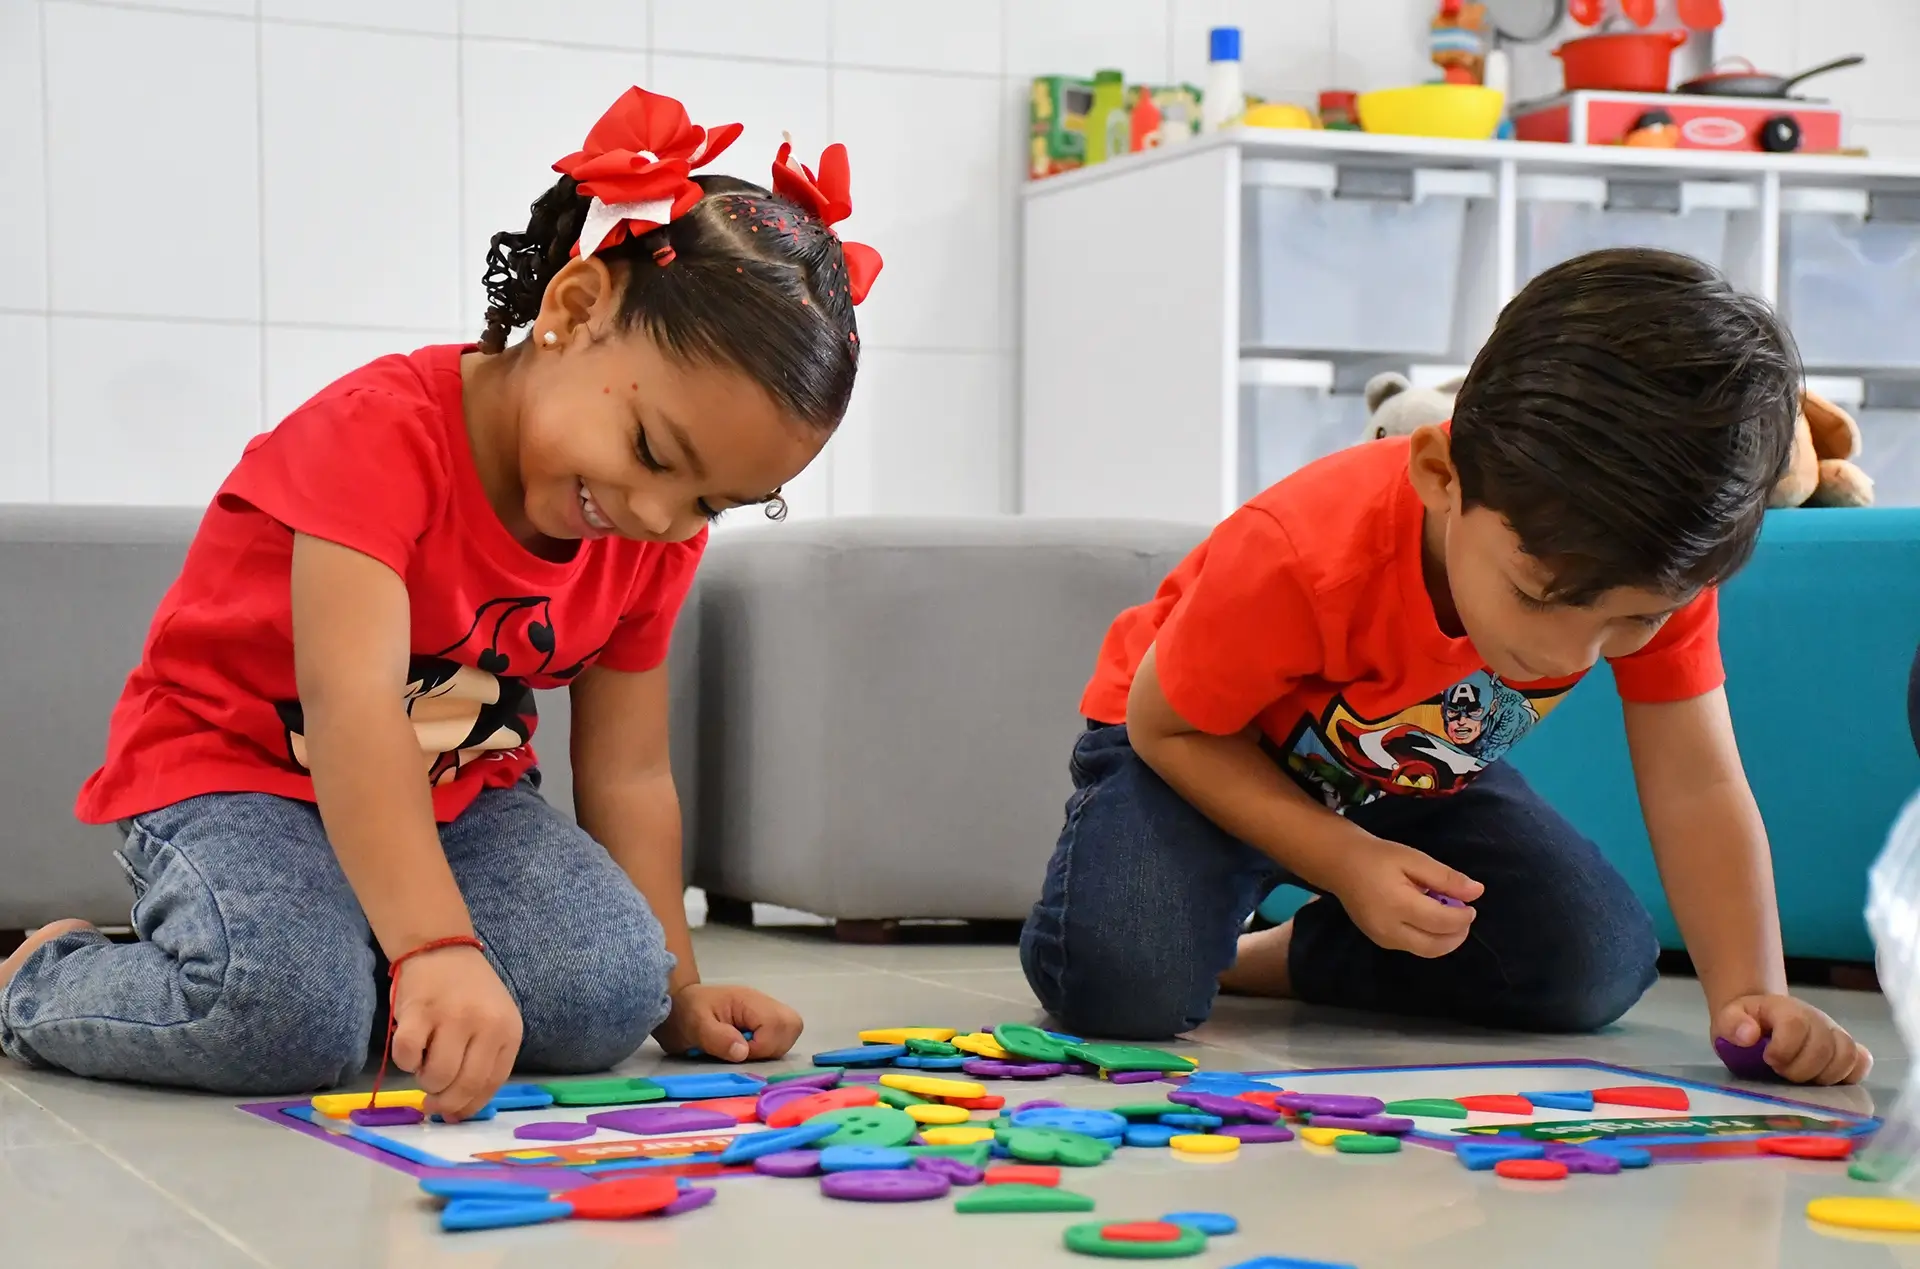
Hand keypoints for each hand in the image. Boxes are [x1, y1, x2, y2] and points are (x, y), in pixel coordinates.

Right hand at [389, 944, 523, 1121]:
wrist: (440, 948)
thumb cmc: (469, 992)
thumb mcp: (493, 1022)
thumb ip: (483, 1062)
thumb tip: (458, 1114)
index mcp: (509, 1030)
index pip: (491, 1084)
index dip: (469, 1106)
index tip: (453, 1114)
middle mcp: (486, 1024)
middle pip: (463, 1086)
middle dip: (444, 1102)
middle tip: (431, 1100)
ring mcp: (453, 1017)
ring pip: (435, 1076)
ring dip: (424, 1080)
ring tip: (424, 1063)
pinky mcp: (419, 1012)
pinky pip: (406, 1057)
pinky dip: (404, 1061)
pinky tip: (411, 1047)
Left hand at [654, 983, 803, 1061]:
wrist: (676, 1005)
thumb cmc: (683, 1013)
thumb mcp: (694, 1025)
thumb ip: (717, 1037)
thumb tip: (743, 1052)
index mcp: (748, 1001)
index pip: (778, 1023)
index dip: (763, 1045)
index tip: (740, 1051)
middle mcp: (762, 1003)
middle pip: (792, 1024)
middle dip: (774, 1046)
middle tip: (747, 1052)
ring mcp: (763, 1011)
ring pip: (790, 1031)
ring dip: (771, 1048)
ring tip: (745, 1050)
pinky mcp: (761, 1020)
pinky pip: (780, 1035)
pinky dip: (768, 1047)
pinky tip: (747, 1048)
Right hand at [1329, 838, 1483, 957]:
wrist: (1340, 864)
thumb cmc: (1378, 857)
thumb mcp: (1414, 859)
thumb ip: (1445, 877)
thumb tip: (1477, 892)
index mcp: (1398, 905)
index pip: (1442, 922)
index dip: (1463, 917)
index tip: (1471, 905)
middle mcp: (1389, 929)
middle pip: (1435, 946)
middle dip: (1457, 934)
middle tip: (1464, 916)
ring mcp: (1383, 939)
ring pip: (1426, 950)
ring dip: (1444, 939)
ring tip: (1448, 917)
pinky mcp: (1380, 941)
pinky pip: (1413, 947)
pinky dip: (1429, 938)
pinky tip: (1429, 919)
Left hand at [1715, 994, 1871, 1084]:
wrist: (1760, 1019)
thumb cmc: (1745, 1024)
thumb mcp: (1727, 1020)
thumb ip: (1732, 1024)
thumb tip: (1749, 1035)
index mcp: (1786, 1009)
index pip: (1797, 1026)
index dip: (1783, 1049)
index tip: (1768, 1060)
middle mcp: (1817, 1019)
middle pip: (1824, 1047)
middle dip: (1800, 1069)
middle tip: (1782, 1073)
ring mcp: (1835, 1033)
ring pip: (1847, 1056)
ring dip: (1824, 1076)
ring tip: (1802, 1079)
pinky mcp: (1846, 1049)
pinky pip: (1862, 1062)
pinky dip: (1848, 1075)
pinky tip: (1825, 1080)